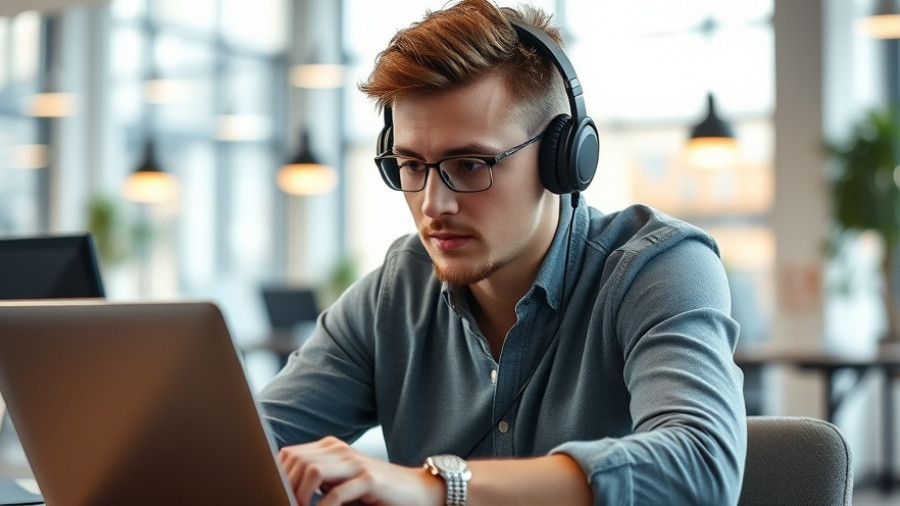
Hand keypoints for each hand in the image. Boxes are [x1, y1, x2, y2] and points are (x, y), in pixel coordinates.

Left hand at [278, 436, 443, 505]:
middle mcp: (340, 450)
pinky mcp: (370, 479)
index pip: (289, 455)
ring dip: (301, 497)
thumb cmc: (375, 492)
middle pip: (297, 461)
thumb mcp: (341, 484)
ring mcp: (355, 463)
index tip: (276, 495)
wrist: (417, 490)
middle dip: (286, 488)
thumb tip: (285, 491)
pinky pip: (337, 493)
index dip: (277, 477)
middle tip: (288, 505)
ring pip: (313, 471)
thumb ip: (317, 483)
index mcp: (330, 448)